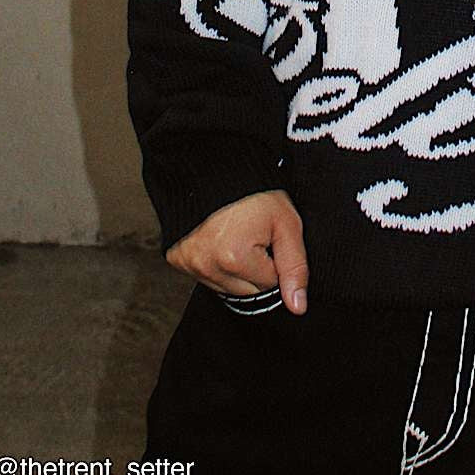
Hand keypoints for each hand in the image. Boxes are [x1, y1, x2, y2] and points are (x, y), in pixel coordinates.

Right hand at [166, 189, 309, 314]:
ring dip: (238, 270)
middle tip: (255, 236)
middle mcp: (207, 267)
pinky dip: (218, 266)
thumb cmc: (254, 193)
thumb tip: (298, 307)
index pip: (270, 285)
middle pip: (248, 292)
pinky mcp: (177, 261)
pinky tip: (222, 242)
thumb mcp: (286, 223)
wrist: (216, 168)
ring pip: (228, 289)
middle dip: (257, 269)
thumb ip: (295, 266)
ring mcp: (189, 265)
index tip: (271, 237)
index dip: (276, 260)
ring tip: (239, 237)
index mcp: (235, 259)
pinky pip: (207, 278)